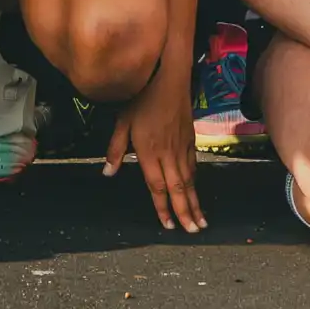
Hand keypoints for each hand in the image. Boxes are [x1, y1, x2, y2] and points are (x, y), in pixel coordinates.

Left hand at [100, 62, 206, 232]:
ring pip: (189, 180)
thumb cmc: (141, 98)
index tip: (169, 225)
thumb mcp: (121, 122)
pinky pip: (193, 166)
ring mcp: (182, 147)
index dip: (163, 208)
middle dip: (186, 212)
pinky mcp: (190, 139)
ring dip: (195, 202)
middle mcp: (168, 153)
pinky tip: (196, 191)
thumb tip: (107, 173)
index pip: (157, 186)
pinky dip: (195, 182)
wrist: (167, 76)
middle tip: (193, 231)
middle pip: (178, 189)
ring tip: (201, 221)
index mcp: (149, 152)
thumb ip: (115, 150)